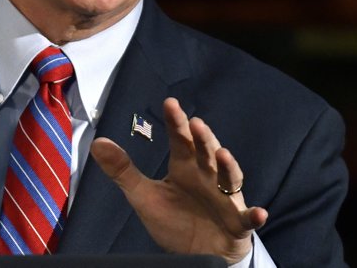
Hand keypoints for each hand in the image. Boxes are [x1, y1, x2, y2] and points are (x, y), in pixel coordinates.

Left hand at [91, 97, 267, 263]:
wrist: (195, 254)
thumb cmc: (174, 219)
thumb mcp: (143, 195)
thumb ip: (122, 170)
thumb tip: (97, 142)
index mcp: (185, 168)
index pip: (180, 140)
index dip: (176, 123)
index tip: (170, 103)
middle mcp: (207, 177)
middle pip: (206, 153)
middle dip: (202, 139)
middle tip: (196, 123)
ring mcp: (225, 199)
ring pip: (229, 178)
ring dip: (228, 166)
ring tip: (222, 152)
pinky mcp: (237, 223)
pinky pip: (247, 219)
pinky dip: (254, 216)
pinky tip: (259, 213)